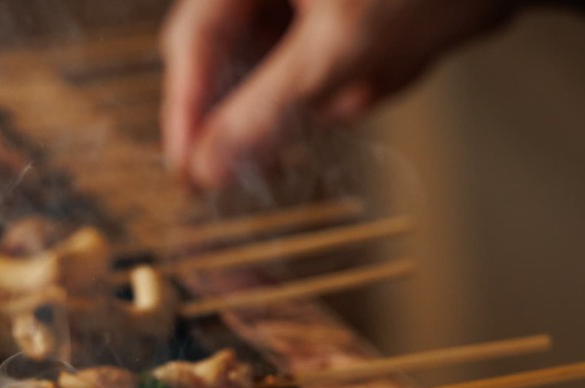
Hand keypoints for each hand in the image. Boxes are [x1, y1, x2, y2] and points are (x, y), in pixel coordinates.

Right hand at [160, 0, 524, 189]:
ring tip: (385, 63)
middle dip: (271, 103)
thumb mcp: (340, 48)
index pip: (193, 44)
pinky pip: (327, 73)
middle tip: (278, 154)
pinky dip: (357, 84)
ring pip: (281, 74)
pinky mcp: (337, 20)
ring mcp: (302, 2)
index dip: (186, 114)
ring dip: (328, 91)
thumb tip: (209, 166)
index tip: (189, 174)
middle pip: (230, 59)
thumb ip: (268, 110)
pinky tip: (397, 61)